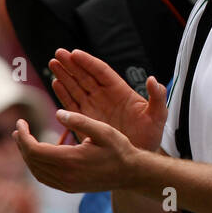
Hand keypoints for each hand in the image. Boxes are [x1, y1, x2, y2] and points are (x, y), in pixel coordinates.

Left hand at [14, 112, 141, 193]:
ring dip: (28, 156)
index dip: (24, 136)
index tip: (20, 122)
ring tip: (24, 141)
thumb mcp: (103, 130)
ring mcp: (67, 184)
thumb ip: (79, 121)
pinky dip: (37, 166)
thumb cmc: (119, 149)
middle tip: (19, 129)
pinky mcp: (70, 188)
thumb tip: (57, 113)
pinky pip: (45, 178)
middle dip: (22, 144)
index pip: (35, 150)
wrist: (131, 173)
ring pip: (37, 172)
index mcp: (70, 160)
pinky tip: (40, 154)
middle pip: (32, 161)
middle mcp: (66, 176)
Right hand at [49, 48, 167, 150]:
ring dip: (64, 75)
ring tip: (53, 63)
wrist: (138, 158)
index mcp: (120, 91)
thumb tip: (152, 79)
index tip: (75, 53)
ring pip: (76, 87)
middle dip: (72, 64)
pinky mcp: (85, 121)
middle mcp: (105, 96)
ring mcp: (94, 107)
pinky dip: (63, 94)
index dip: (88, 62)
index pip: (101, 72)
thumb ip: (157, 98)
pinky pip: (72, 104)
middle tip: (58, 53)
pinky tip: (55, 83)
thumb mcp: (158, 116)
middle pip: (85, 76)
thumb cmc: (151, 135)